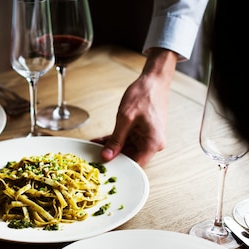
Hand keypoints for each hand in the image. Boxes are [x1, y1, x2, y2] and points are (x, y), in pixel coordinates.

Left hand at [91, 48, 177, 167]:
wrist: (154, 80)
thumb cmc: (144, 95)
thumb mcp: (125, 118)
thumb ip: (116, 140)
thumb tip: (107, 156)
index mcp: (153, 143)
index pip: (135, 164)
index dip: (119, 167)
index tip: (103, 168)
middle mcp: (153, 144)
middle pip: (130, 157)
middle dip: (112, 157)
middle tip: (94, 156)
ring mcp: (148, 138)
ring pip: (127, 149)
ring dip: (111, 148)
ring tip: (94, 146)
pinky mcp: (142, 132)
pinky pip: (127, 140)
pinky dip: (115, 140)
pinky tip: (100, 141)